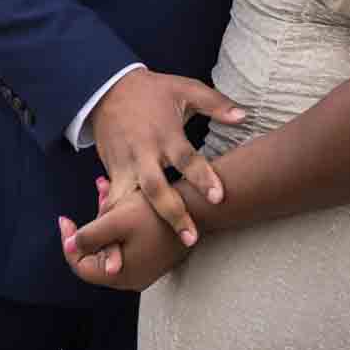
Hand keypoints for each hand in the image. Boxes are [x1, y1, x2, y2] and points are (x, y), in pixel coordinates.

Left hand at [59, 186, 187, 291]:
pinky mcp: (153, 255)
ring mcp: (144, 266)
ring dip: (104, 219)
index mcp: (121, 274)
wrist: (197, 211)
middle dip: (91, 224)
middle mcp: (132, 276)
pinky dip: (119, 221)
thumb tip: (71, 245)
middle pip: (97, 254)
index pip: (82, 266)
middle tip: (93, 196)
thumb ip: (90, 236)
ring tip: (104, 189)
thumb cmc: (156, 215)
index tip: (65, 219)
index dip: (69, 242)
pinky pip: (126, 240)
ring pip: (111, 244)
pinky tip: (120, 198)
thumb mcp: (117, 221)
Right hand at [87, 68, 243, 247]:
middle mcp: (143, 153)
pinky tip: (112, 251)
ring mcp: (124, 165)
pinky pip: (112, 202)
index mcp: (165, 133)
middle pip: (156, 189)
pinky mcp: (111, 172)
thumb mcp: (184, 88)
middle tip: (191, 238)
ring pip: (125, 201)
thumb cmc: (152, 91)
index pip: (186, 158)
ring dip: (126, 229)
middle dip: (173, 214)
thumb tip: (243, 116)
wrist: (106, 89)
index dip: (202, 177)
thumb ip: (215, 103)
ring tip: (124, 261)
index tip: (218, 197)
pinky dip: (110, 223)